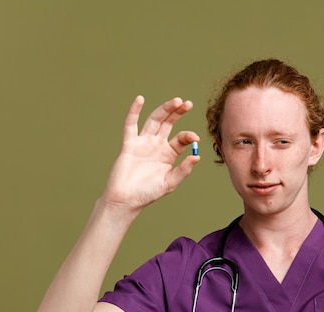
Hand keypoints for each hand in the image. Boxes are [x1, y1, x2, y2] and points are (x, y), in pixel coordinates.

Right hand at [101, 96, 199, 213]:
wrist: (126, 200)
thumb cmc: (148, 193)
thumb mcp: (170, 183)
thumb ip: (183, 170)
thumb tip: (197, 156)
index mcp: (169, 154)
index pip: (181, 139)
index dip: (188, 136)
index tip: (195, 138)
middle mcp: (157, 145)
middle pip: (169, 123)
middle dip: (178, 113)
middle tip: (188, 103)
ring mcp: (143, 143)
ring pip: (154, 120)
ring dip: (164, 109)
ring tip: (176, 101)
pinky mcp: (129, 144)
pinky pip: (130, 125)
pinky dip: (134, 111)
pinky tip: (139, 99)